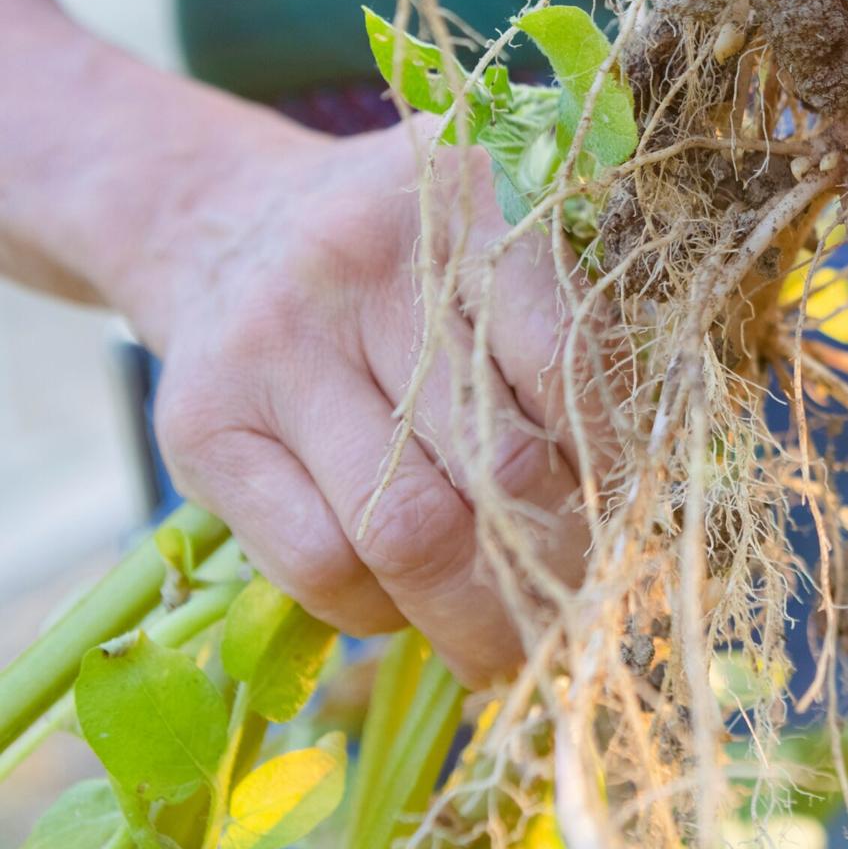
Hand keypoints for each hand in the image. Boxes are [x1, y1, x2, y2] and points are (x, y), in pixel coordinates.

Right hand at [137, 118, 598, 686]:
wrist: (228, 220)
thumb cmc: (411, 253)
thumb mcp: (497, 240)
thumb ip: (567, 330)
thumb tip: (643, 499)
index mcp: (472, 202)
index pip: (567, 363)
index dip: (614, 468)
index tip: (642, 527)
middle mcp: (367, 263)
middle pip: (497, 461)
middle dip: (558, 564)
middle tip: (592, 618)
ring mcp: (276, 345)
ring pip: (407, 529)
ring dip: (478, 613)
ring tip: (518, 646)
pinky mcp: (203, 426)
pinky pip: (319, 562)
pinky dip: (382, 611)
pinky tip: (409, 607)